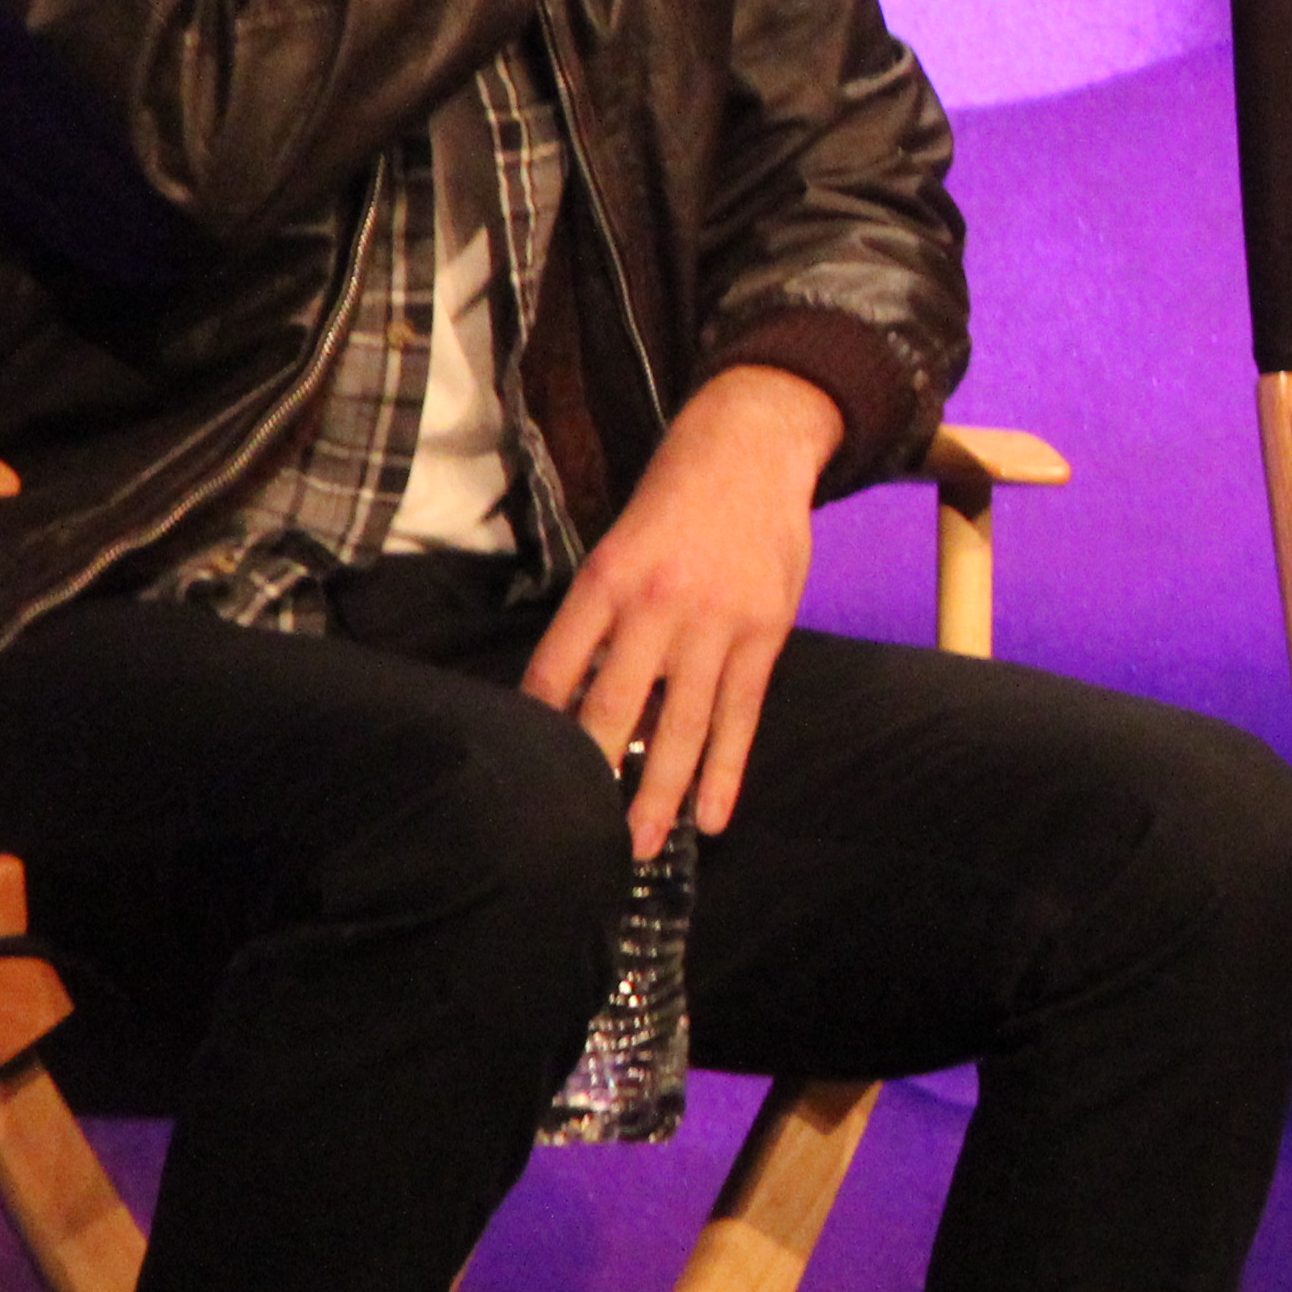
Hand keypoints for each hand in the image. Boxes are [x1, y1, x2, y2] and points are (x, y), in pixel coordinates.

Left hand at [521, 363, 842, 852]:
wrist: (754, 445)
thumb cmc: (676, 496)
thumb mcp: (620, 541)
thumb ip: (601, 612)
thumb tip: (577, 692)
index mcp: (608, 579)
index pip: (557, 669)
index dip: (540, 725)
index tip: (527, 771)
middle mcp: (658, 605)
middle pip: (616, 707)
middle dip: (594, 777)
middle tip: (576, 838)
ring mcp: (717, 623)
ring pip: (683, 724)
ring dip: (661, 792)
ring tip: (644, 846)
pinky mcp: (764, 634)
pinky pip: (741, 715)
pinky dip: (727, 769)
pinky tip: (714, 815)